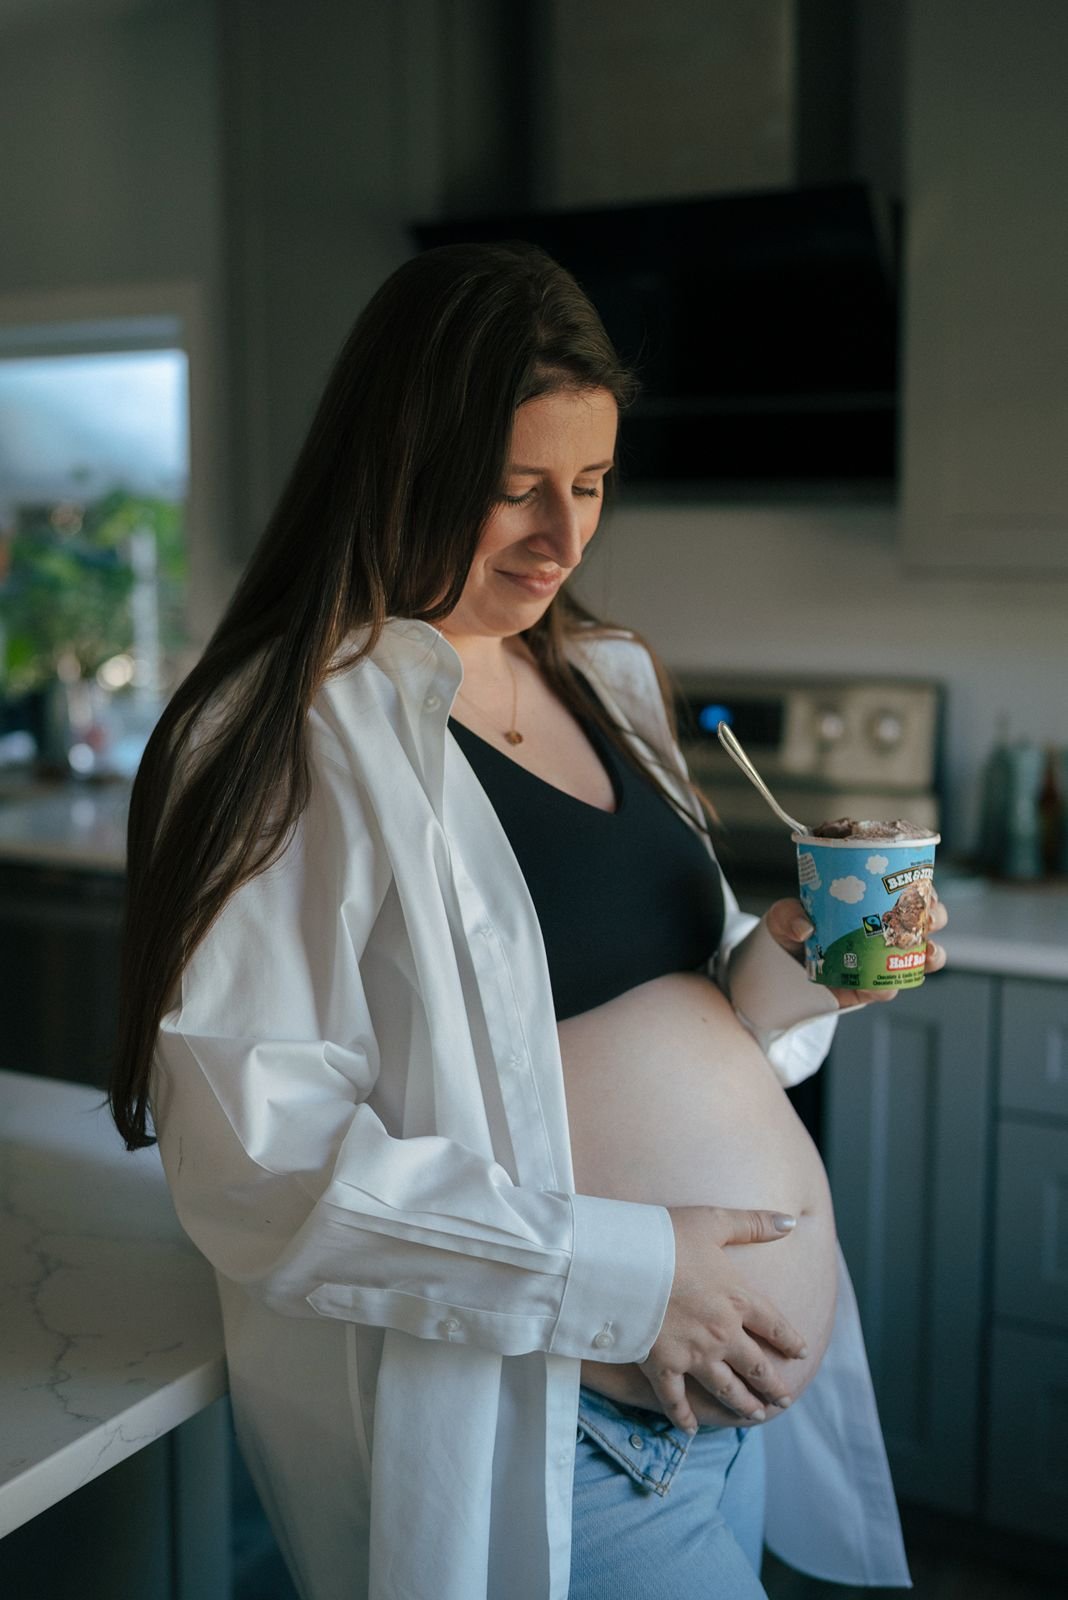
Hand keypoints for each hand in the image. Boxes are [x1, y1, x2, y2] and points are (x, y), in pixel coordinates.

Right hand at [639, 1206, 808, 1434]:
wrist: (621, 1261)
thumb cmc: (666, 1236)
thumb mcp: (713, 1221)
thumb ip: (753, 1223)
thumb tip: (790, 1221)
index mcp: (737, 1299)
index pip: (774, 1325)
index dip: (790, 1340)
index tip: (800, 1353)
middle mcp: (722, 1333)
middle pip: (756, 1366)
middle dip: (773, 1385)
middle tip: (784, 1400)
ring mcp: (693, 1354)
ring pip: (726, 1388)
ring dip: (743, 1404)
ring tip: (756, 1415)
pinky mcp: (663, 1366)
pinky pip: (677, 1400)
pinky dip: (684, 1417)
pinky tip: (692, 1429)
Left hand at [764, 891, 948, 1008]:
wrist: (777, 967)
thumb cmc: (789, 931)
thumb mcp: (784, 914)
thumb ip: (789, 914)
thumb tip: (805, 928)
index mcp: (872, 904)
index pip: (907, 892)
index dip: (924, 889)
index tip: (928, 887)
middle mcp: (883, 931)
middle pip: (924, 922)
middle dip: (935, 917)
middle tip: (930, 916)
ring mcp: (880, 960)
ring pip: (920, 957)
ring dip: (932, 954)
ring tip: (926, 950)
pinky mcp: (869, 987)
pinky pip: (888, 989)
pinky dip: (890, 987)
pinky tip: (886, 984)